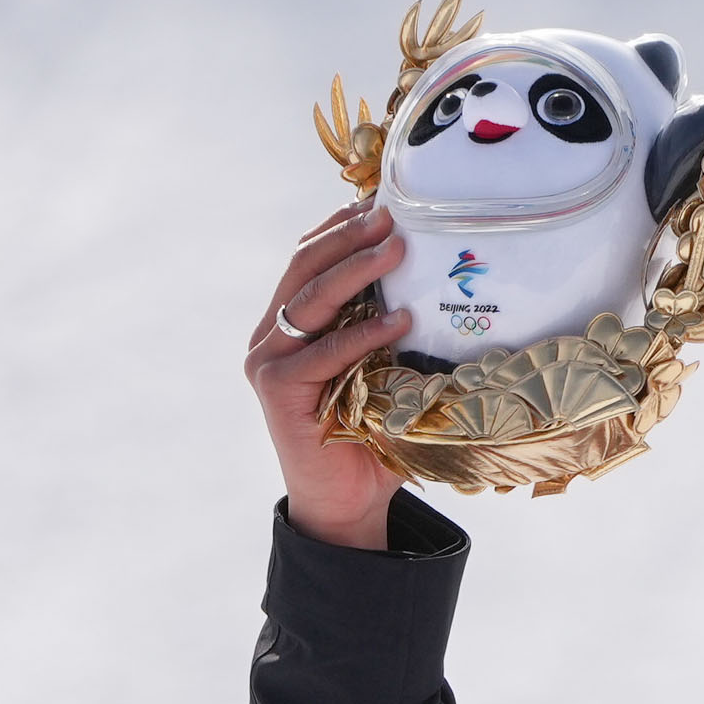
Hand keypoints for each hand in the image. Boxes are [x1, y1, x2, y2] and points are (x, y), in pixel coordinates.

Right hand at [246, 200, 412, 550]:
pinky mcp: (276, 389)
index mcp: (288, 324)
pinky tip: (397, 319)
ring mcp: (267, 360)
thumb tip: (436, 283)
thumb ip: (387, 329)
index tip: (379, 200)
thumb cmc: (371, 437)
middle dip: (349, 235)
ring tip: (396, 249)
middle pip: (305, 267)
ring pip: (310, 298)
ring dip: (356, 270)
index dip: (339, 226)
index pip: (308, 259)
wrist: (347, 503)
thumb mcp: (382, 371)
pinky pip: (324, 351)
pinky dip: (361, 333)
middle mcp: (270, 335)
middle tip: (391, 214)